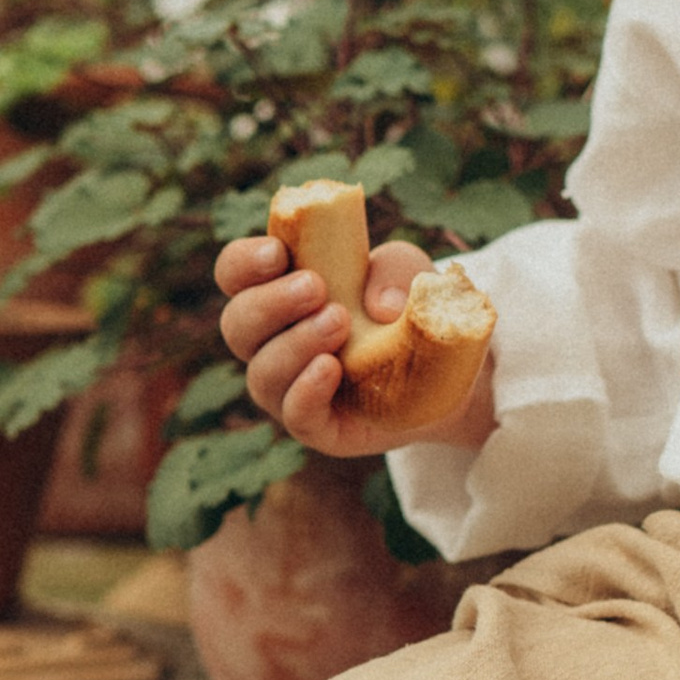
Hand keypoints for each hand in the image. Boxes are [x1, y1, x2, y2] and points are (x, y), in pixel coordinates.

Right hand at [213, 231, 493, 454]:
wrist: (444, 373)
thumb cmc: (409, 309)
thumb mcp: (408, 274)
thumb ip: (393, 272)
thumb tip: (379, 304)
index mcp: (278, 291)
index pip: (235, 274)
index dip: (244, 263)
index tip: (278, 253)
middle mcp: (272, 341)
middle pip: (237, 324)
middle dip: (271, 303)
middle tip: (315, 289)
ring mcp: (288, 387)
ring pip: (262, 372)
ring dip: (294, 344)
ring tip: (338, 323)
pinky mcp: (316, 426)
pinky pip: (294, 414)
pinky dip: (306, 390)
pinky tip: (330, 369)